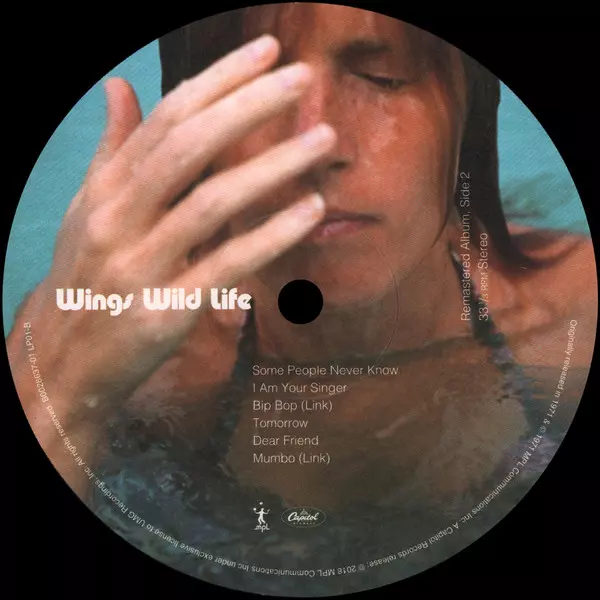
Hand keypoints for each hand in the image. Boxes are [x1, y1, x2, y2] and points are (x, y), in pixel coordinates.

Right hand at [18, 34, 335, 409]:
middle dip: (248, 105)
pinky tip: (311, 211)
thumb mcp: (87, 211)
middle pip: (189, 146)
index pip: (166, 118)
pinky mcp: (167, 310)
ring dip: (272, 166)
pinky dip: (271, 235)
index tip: (266, 51)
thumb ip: (113, 150)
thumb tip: (119, 85)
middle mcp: (118, 219)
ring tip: (321, 141)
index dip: (219, 80)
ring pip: (211, 201)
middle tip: (304, 78)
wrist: (61, 361)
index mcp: (105, 190)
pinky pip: (226, 265)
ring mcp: (141, 266)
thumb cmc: (85, 280)